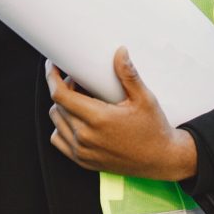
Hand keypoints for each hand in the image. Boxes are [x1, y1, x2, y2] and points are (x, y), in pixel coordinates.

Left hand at [46, 47, 197, 180]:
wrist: (161, 160)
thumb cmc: (153, 128)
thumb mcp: (144, 98)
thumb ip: (128, 75)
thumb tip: (120, 52)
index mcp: (98, 119)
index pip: (60, 95)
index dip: (52, 77)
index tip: (53, 66)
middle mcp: (86, 137)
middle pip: (58, 106)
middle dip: (64, 88)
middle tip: (79, 81)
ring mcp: (83, 151)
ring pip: (56, 122)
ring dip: (62, 107)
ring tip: (80, 99)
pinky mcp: (83, 161)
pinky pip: (58, 140)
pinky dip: (62, 127)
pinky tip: (77, 119)